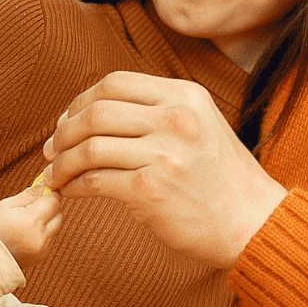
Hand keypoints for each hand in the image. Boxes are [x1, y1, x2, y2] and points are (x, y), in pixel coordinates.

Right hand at [0, 185, 63, 263]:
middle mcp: (40, 237)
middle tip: (33, 205)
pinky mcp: (43, 256)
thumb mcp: (8, 205)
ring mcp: (43, 249)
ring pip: (58, 226)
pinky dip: (45, 232)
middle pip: (59, 213)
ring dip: (49, 219)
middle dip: (50, 206)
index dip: (50, 193)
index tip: (42, 189)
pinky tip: (28, 231)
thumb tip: (47, 182)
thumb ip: (31, 193)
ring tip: (28, 220)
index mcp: (30, 222)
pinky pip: (52, 237)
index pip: (54, 201)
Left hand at [45, 71, 286, 269]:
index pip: (114, 83)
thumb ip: (159, 111)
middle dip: (64, 131)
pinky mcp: (150, 190)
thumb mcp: (200, 125)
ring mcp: (164, 154)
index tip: (68, 120)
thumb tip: (99, 109)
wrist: (254, 223)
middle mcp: (175, 119)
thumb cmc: (222, 179)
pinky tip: (71, 192)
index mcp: (185, 96)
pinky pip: (95, 181)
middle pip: (95, 112)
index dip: (81, 100)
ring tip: (55, 175)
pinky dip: (74, 186)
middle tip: (53, 149)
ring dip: (63, 162)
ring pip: (89, 147)